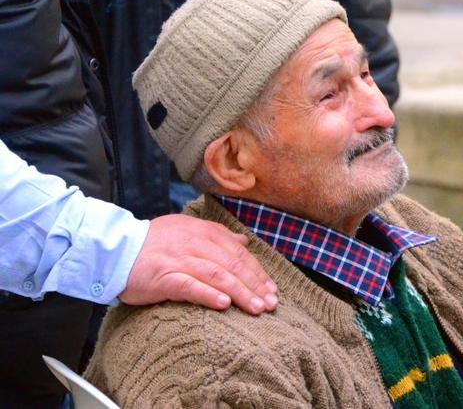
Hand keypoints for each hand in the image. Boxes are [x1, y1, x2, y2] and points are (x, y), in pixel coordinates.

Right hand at [119, 214, 276, 313]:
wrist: (115, 249)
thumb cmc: (154, 243)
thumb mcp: (188, 230)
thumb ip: (218, 236)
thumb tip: (244, 242)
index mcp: (204, 232)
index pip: (238, 253)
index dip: (258, 272)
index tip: (272, 289)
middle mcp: (195, 243)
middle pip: (233, 265)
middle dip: (255, 285)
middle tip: (271, 303)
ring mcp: (179, 260)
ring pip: (217, 275)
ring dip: (240, 292)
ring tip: (257, 307)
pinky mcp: (163, 277)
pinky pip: (190, 286)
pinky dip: (208, 294)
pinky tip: (224, 304)